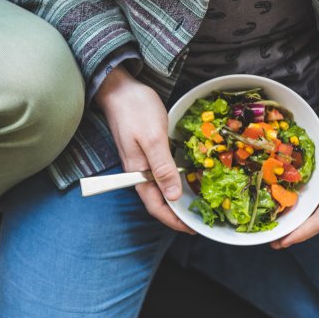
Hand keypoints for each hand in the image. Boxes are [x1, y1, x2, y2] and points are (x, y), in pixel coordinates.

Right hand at [96, 66, 192, 232]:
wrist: (119, 88)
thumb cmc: (135, 110)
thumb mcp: (153, 139)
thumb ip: (162, 168)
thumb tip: (173, 197)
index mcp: (137, 172)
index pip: (155, 206)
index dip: (173, 220)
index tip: (192, 228)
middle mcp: (138, 171)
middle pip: (157, 200)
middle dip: (176, 213)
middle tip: (199, 218)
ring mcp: (140, 161)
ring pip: (159, 187)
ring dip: (176, 197)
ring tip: (196, 201)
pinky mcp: (145, 150)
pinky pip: (160, 172)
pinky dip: (173, 179)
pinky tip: (185, 176)